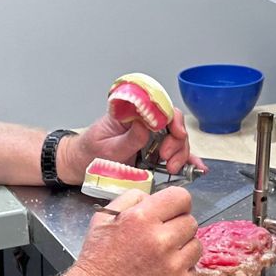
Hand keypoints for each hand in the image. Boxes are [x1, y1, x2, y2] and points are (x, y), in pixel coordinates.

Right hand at [59, 187, 199, 275]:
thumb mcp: (102, 220)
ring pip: (196, 247)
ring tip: (160, 259)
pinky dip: (180, 274)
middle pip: (191, 223)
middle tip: (161, 239)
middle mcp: (161, 241)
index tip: (172, 212)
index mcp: (142, 219)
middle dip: (177, 228)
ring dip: (182, 250)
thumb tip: (153, 198)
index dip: (177, 204)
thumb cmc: (96, 263)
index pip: (181, 198)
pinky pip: (193, 273)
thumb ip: (131, 200)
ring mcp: (173, 268)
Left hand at [62, 108, 206, 181]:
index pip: (158, 107)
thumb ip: (127, 139)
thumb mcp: (105, 148)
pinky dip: (186, 161)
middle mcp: (143, 122)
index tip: (174, 133)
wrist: (79, 165)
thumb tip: (146, 125)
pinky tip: (196, 168)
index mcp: (131, 113)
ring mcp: (149, 137)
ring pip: (176, 139)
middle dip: (177, 141)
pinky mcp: (152, 152)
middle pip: (172, 123)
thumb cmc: (88, 153)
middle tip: (168, 160)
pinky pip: (173, 153)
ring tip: (172, 169)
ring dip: (181, 154)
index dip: (171, 118)